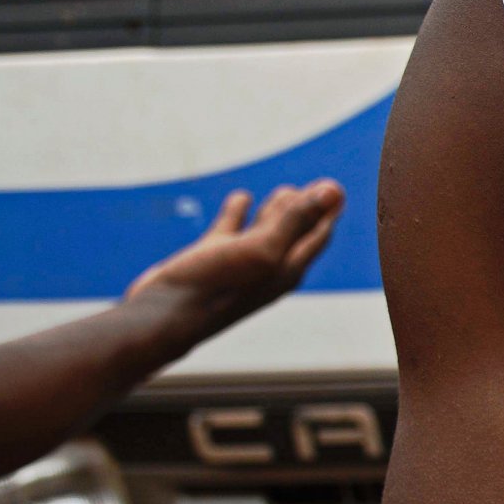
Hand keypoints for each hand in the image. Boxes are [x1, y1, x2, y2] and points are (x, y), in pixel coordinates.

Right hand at [124, 180, 344, 345]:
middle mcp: (268, 268)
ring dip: (278, 210)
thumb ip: (297, 220)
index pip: (317, 235)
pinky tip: (242, 198)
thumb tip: (333, 190)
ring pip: (265, 230)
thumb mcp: (263, 249)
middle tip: (322, 188)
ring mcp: (239, 263)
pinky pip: (231, 229)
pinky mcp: (211, 258)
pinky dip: (239, 213)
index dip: (328, 211)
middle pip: (296, 232)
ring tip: (289, 190)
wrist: (164, 315)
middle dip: (309, 209)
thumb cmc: (217, 286)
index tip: (338, 189)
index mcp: (288, 269)